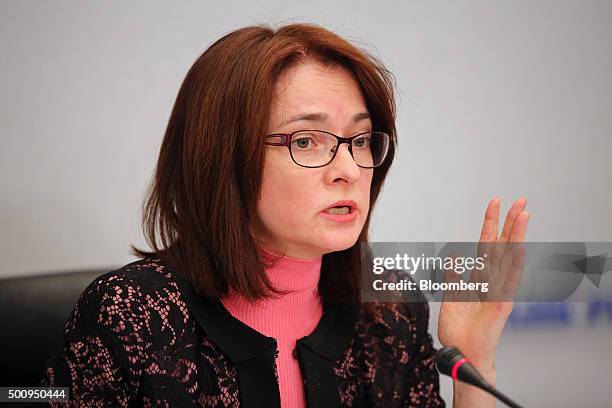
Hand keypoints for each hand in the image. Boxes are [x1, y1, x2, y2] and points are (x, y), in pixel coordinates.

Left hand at [438, 197, 528, 406]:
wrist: (462, 354)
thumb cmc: (460, 330)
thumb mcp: (451, 297)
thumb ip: (453, 276)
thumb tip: (452, 256)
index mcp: (481, 278)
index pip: (487, 245)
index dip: (490, 224)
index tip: (494, 203)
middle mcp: (493, 281)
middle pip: (503, 246)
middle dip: (510, 222)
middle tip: (521, 199)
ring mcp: (499, 291)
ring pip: (510, 257)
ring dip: (516, 235)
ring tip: (523, 213)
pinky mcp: (501, 304)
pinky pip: (508, 279)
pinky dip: (513, 262)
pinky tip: (518, 245)